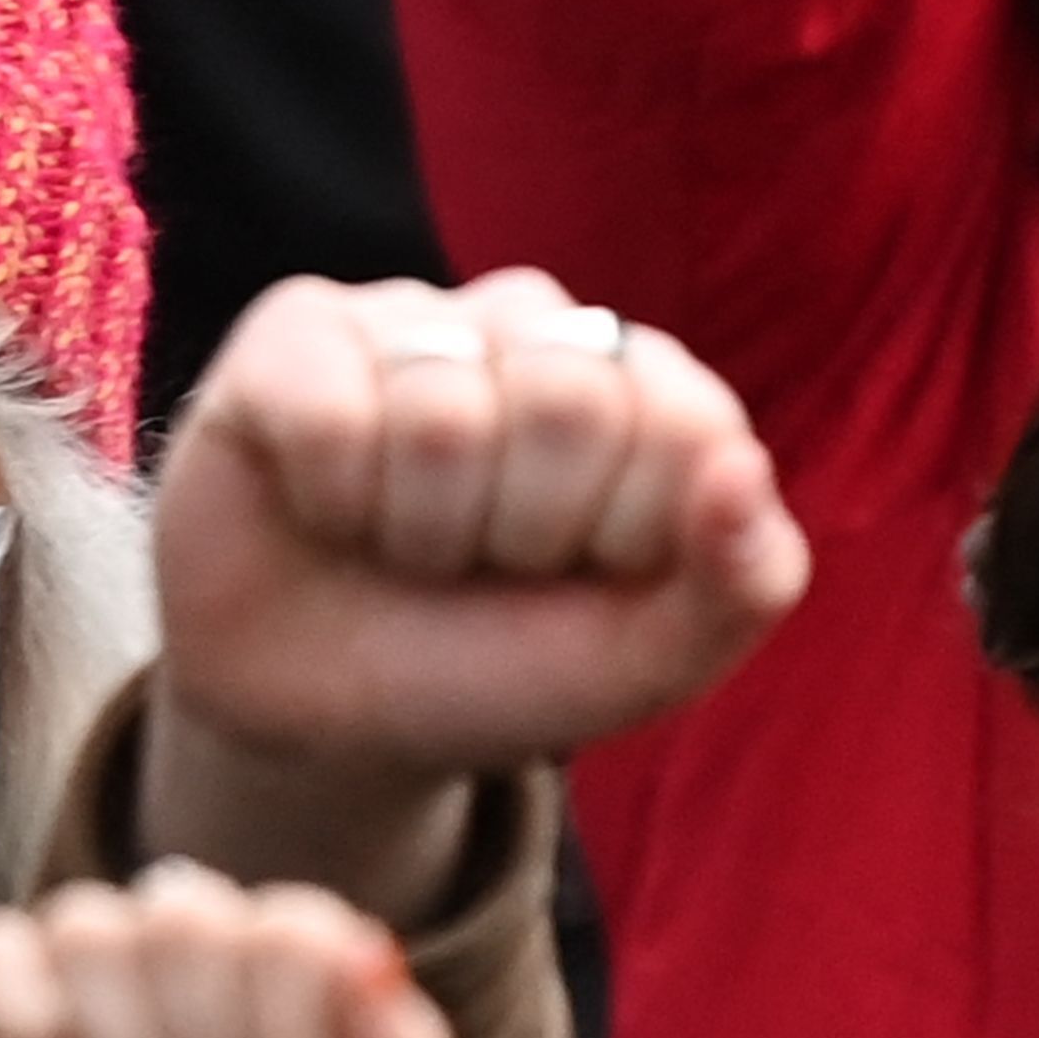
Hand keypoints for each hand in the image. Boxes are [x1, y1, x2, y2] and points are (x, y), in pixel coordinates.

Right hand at [0, 870, 483, 1037]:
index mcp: (304, 1011)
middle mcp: (199, 997)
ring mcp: (97, 1021)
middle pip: (187, 903)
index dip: (298, 995)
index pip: (295, 921)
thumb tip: (370, 961)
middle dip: (210, 1010)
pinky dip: (13, 993)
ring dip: (120, 1013)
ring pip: (88, 918)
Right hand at [141, 271, 806, 915]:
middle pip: (568, 403)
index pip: (687, 424)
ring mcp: (411, 317)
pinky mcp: (295, 332)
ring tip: (403, 542)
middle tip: (483, 561)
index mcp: (640, 383)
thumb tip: (740, 466)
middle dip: (521, 534)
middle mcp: (532, 325)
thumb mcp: (647, 659)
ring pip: (442, 416)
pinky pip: (329, 411)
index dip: (628, 536)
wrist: (324, 721)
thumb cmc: (498, 665)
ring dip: (419, 533)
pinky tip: (327, 508)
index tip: (583, 573)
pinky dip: (331, 502)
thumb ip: (743, 581)